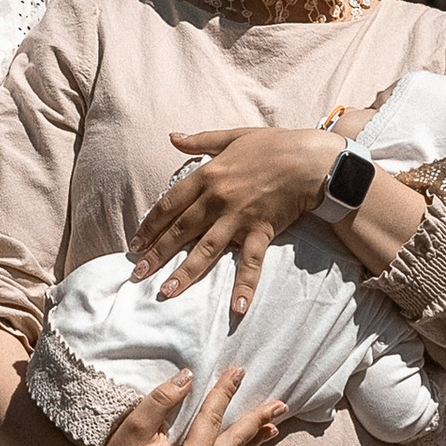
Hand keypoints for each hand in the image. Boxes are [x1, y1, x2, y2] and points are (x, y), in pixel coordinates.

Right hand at [65, 365, 286, 445]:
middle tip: (280, 404)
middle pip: (235, 444)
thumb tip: (189, 377)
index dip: (226, 392)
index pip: (213, 419)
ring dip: (252, 441)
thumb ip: (163, 399)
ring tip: (272, 425)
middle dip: (258, 421)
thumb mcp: (134, 425)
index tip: (239, 371)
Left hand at [130, 125, 342, 319]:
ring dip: (185, 272)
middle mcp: (217, 199)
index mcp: (207, 176)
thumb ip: (200, 140)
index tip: (136, 244)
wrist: (309, 159)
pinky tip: (237, 308)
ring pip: (205, 250)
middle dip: (157, 254)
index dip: (150, 226)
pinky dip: (244, 286)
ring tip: (166, 291)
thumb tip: (172, 137)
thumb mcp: (232, 136)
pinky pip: (250, 263)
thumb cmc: (273, 145)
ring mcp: (238, 218)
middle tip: (138, 274)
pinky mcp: (261, 232)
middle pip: (180, 230)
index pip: (169, 205)